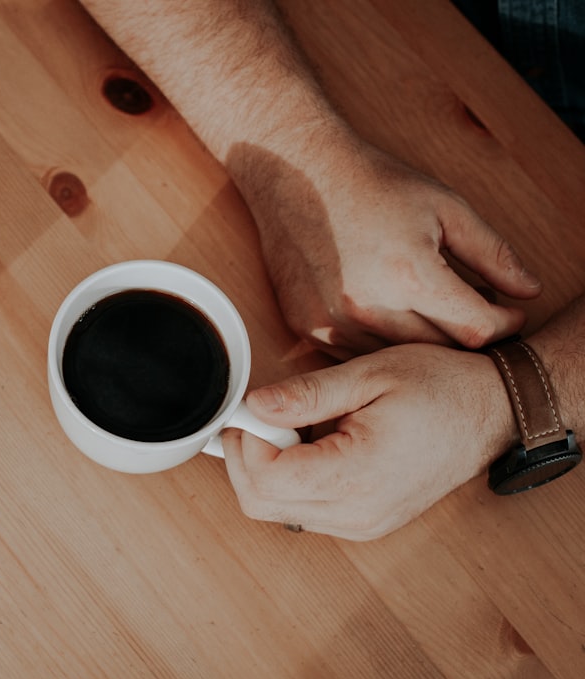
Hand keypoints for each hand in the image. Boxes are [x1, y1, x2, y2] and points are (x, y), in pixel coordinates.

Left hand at [219, 344, 516, 540]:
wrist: (494, 412)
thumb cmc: (442, 387)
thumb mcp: (370, 375)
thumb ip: (307, 394)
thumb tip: (254, 406)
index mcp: (359, 476)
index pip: (266, 479)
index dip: (246, 441)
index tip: (252, 408)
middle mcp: (357, 514)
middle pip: (260, 504)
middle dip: (246, 457)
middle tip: (264, 416)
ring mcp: (361, 525)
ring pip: (276, 511)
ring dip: (267, 469)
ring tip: (295, 427)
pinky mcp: (363, 523)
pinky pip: (302, 511)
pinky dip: (289, 481)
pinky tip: (311, 446)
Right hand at [234, 140, 542, 356]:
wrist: (295, 173)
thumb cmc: (372, 183)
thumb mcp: (445, 206)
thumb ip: (492, 253)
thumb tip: (529, 290)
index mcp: (411, 275)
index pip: (477, 328)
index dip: (505, 323)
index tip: (511, 313)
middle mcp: (370, 307)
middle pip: (440, 350)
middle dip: (467, 335)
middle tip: (476, 312)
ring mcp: (334, 322)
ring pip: (397, 359)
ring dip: (422, 344)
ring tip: (433, 314)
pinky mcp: (308, 328)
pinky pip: (357, 356)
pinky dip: (380, 344)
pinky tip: (390, 315)